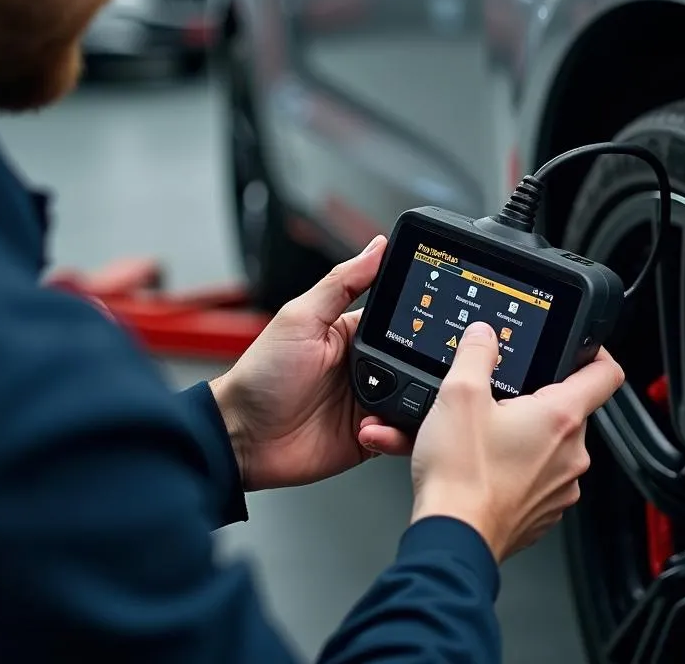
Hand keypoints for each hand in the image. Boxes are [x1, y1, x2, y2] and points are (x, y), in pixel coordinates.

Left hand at [209, 236, 412, 491]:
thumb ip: (341, 282)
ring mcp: (371, 403)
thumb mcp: (300, 318)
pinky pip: (401, 437)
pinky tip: (369, 430)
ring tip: (384, 406)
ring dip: (412, 404)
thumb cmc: (261, 374)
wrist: (242, 436)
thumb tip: (376, 246)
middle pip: (418, 362)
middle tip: (417, 372)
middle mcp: (369, 367)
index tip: (442, 317)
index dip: (423, 318)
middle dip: (427, 368)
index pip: (403, 318)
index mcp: (355, 333)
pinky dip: (396, 436)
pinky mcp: (370, 438)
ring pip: (418, 401)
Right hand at [375, 321, 623, 562]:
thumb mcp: (459, 394)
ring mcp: (561, 487)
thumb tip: (484, 335)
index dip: (595, 352)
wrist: (452, 537)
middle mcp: (572, 454)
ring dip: (522, 434)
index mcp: (561, 417)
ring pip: (550, 444)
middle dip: (535, 399)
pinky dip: (515, 467)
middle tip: (498, 399)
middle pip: (568, 408)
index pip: (606, 373)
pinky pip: (538, 476)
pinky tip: (483, 464)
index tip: (580, 348)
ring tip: (482, 436)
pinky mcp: (544, 511)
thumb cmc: (461, 475)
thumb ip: (476, 354)